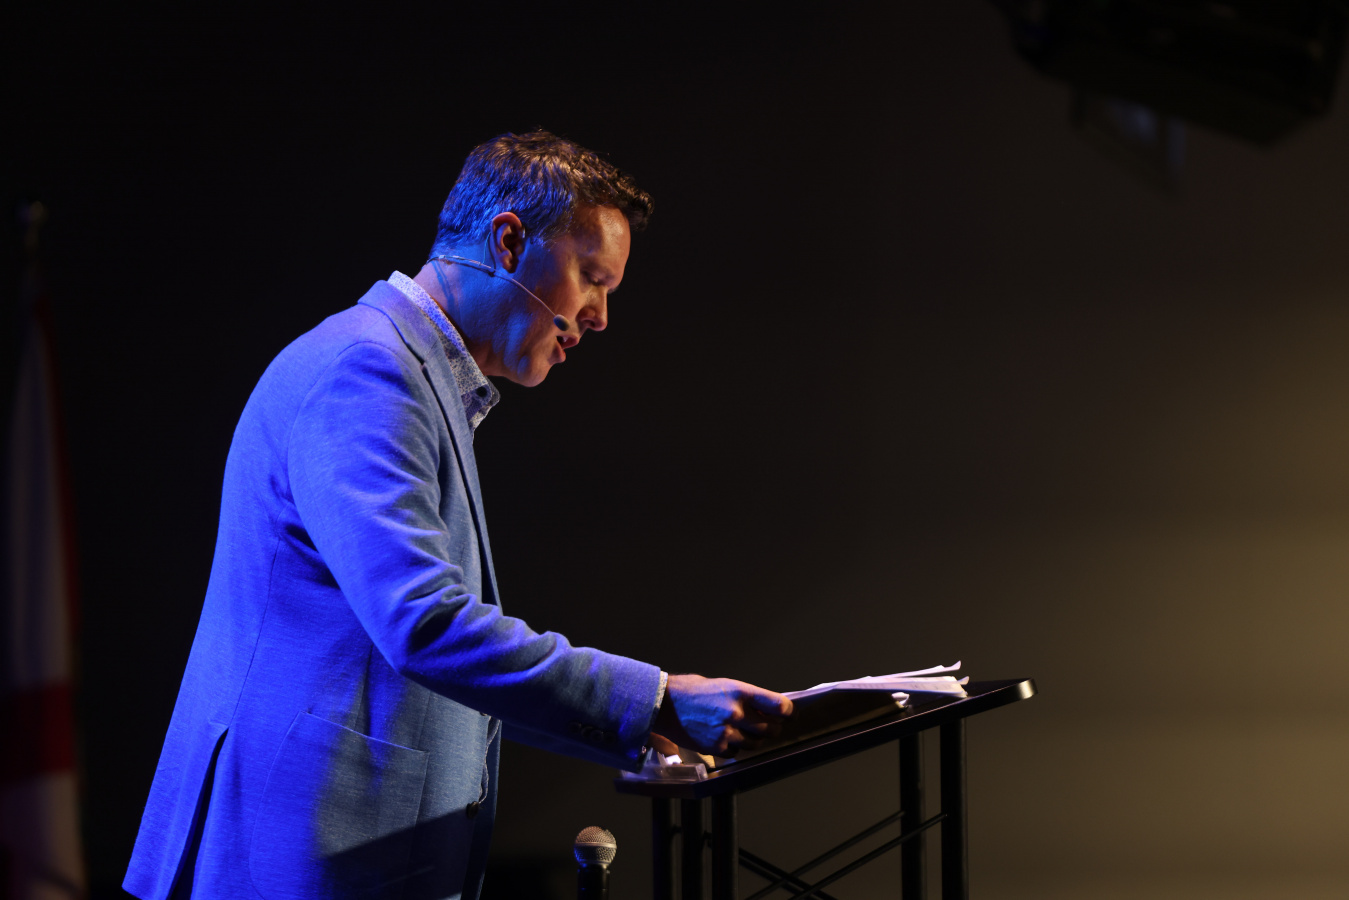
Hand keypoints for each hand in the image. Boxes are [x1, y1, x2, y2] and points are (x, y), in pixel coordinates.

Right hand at [653, 674, 793, 756]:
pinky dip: (734, 748)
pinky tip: (725, 737)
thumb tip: (765, 708)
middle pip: (769, 728)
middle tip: (772, 726)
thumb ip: (744, 698)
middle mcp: (735, 712)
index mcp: (739, 691)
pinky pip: (735, 752)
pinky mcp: (716, 747)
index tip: (791, 714)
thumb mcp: (722, 685)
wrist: (664, 704)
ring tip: (743, 731)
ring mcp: (726, 732)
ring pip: (754, 743)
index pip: (777, 704)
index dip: (788, 711)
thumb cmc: (691, 690)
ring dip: (753, 739)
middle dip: (773, 728)